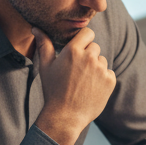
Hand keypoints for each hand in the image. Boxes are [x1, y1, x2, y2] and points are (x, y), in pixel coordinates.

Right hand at [32, 27, 116, 144]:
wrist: (66, 116)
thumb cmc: (53, 90)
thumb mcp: (46, 66)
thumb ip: (44, 45)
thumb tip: (36, 28)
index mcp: (73, 50)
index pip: (88, 32)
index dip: (84, 40)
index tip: (79, 49)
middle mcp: (89, 57)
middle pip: (95, 47)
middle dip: (88, 55)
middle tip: (77, 72)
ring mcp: (101, 69)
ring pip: (102, 61)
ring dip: (95, 67)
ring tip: (83, 82)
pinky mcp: (110, 81)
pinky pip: (109, 73)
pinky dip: (102, 79)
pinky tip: (90, 89)